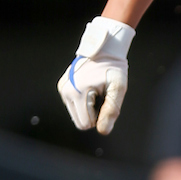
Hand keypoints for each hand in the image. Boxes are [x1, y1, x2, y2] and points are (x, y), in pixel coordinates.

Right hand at [57, 16, 134, 134]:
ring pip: (75, 114)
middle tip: (102, 97)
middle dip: (92, 114)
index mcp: (78, 92)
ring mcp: (62, 88)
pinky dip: (82, 101)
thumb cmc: (114, 68)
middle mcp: (66, 91)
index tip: (105, 101)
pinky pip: (73, 105)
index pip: (86, 124)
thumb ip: (111, 110)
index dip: (99, 118)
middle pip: (79, 121)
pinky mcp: (62, 86)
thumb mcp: (118, 88)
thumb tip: (103, 131)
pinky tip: (90, 88)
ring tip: (96, 91)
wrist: (104, 48)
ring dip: (87, 108)